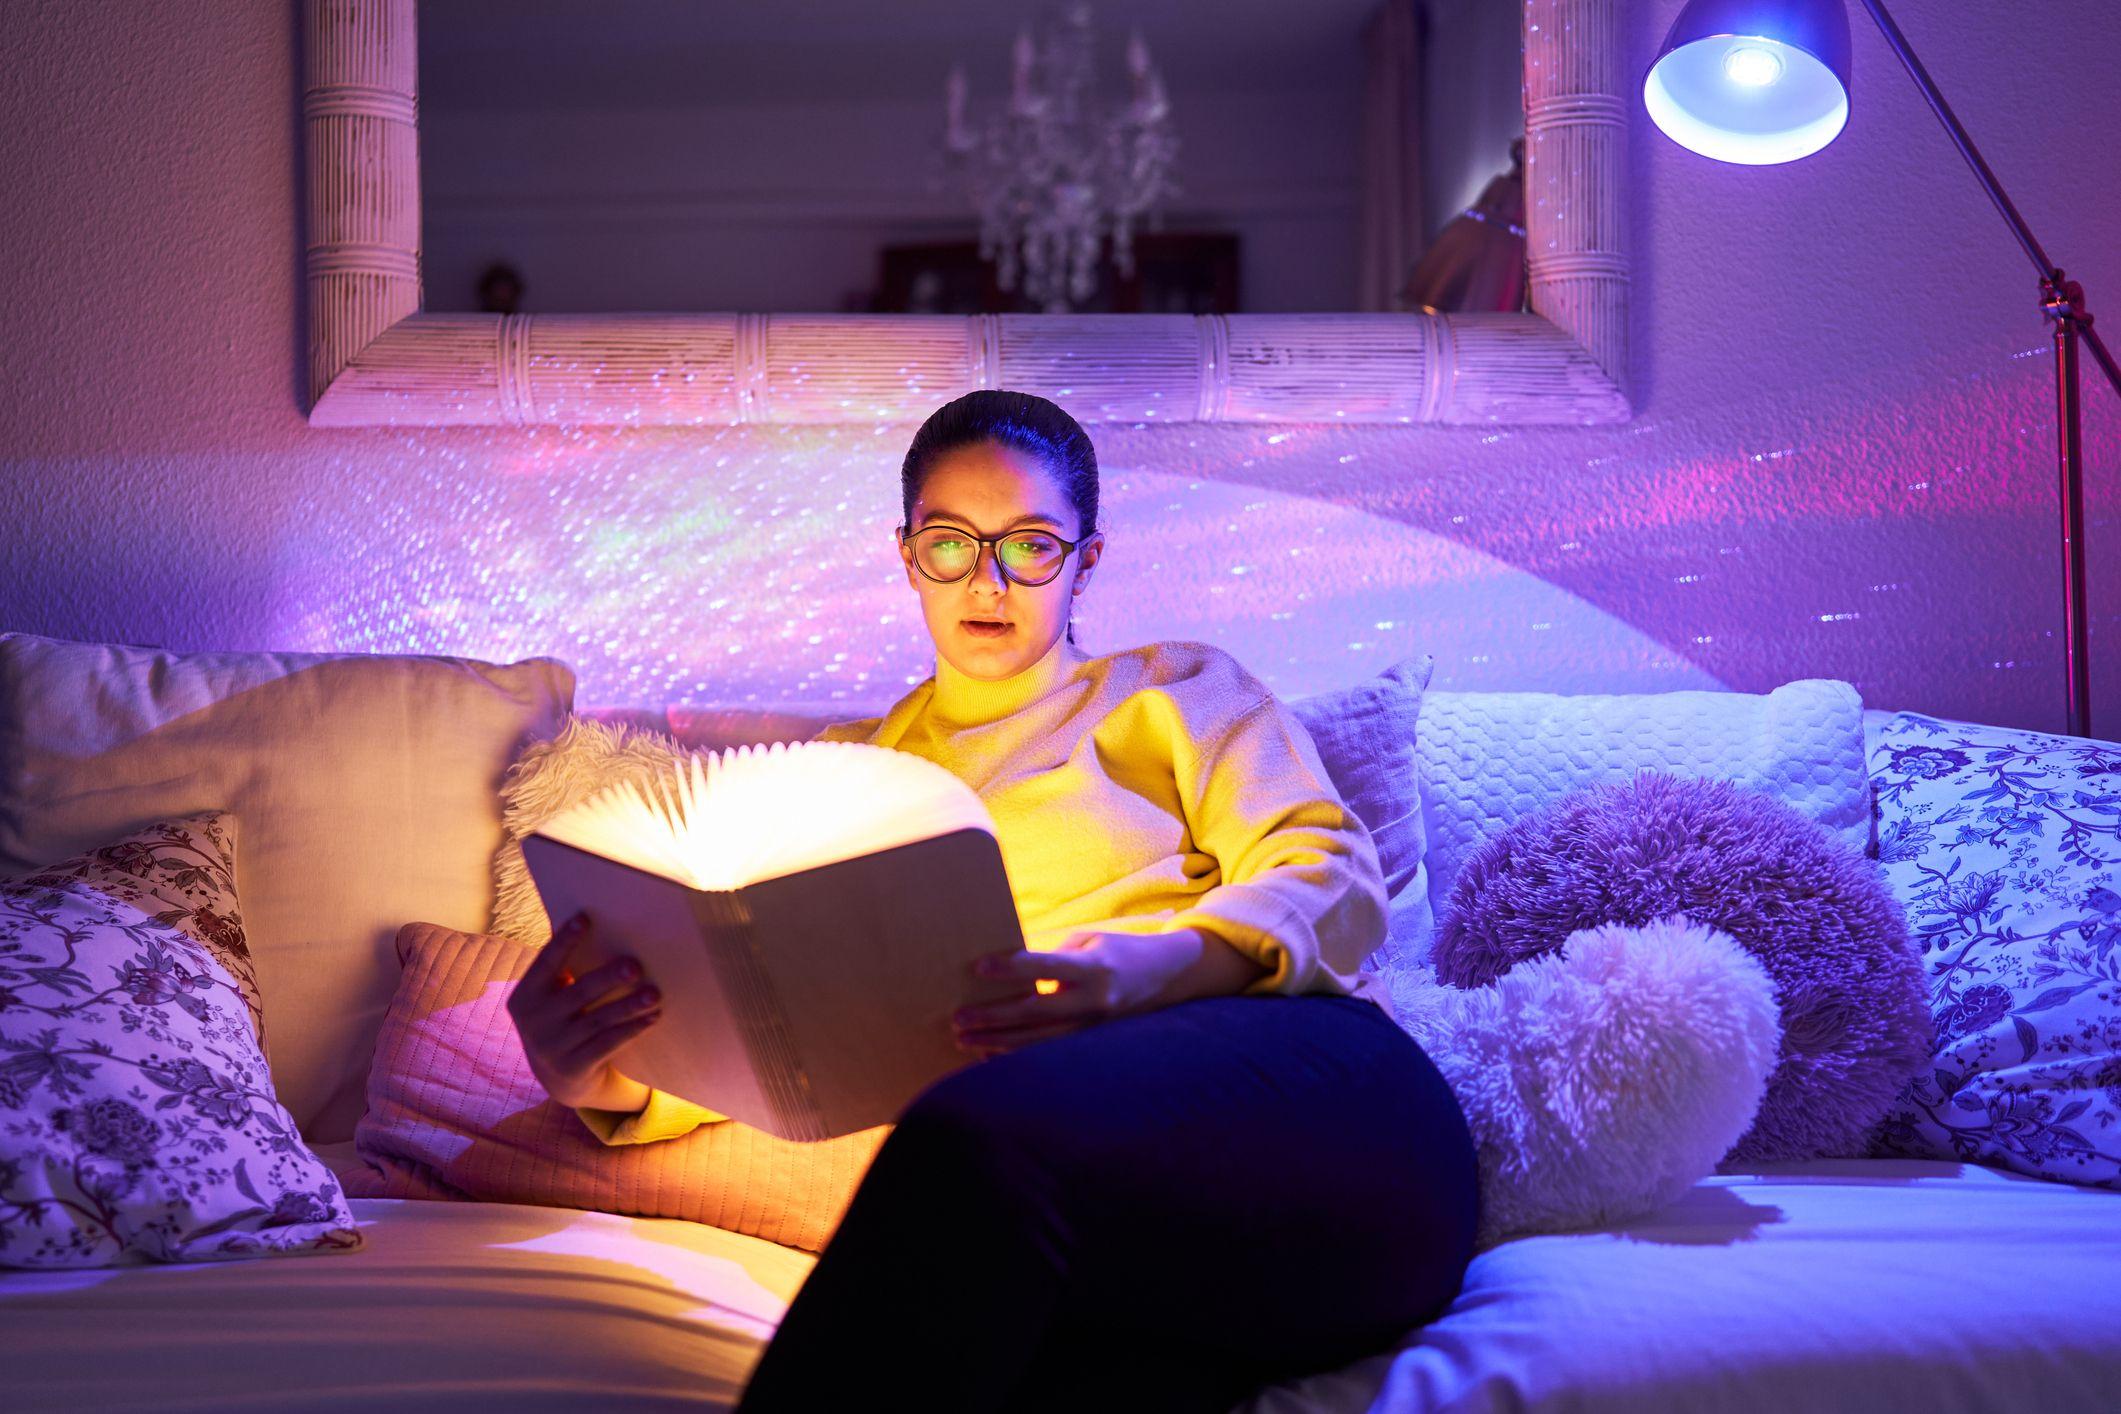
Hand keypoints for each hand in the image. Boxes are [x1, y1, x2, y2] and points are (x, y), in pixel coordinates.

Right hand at [506, 910, 663, 1109]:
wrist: (559, 1079)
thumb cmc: (564, 1020)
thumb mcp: (553, 998)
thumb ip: (565, 969)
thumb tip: (601, 923)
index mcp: (525, 997)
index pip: (546, 963)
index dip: (564, 941)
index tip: (585, 918)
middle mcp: (533, 1023)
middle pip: (577, 994)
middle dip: (607, 978)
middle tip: (635, 965)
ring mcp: (551, 1049)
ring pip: (597, 1021)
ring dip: (628, 1006)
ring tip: (655, 993)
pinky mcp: (573, 1070)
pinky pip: (607, 1045)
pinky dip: (632, 1030)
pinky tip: (653, 1017)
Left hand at [950, 928, 1224, 1058]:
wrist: (1169, 977)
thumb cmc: (1119, 950)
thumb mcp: (1089, 941)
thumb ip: (1052, 955)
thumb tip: (1008, 967)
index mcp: (1094, 967)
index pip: (1046, 966)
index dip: (1011, 967)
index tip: (979, 966)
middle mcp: (1095, 1001)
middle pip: (1035, 1011)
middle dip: (993, 1017)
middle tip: (958, 1018)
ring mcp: (1094, 1026)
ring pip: (1038, 1039)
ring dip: (998, 1041)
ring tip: (964, 1040)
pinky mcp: (1091, 1041)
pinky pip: (1049, 1051)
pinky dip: (1017, 1053)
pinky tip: (989, 1053)